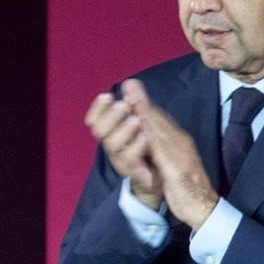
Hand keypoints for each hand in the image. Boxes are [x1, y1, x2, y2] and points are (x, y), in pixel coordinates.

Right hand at [85, 88, 162, 208]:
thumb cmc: (155, 150)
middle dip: (110, 116)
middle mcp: (114, 146)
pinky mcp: (134, 172)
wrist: (168, 180)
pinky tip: (145, 136)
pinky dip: (136, 145)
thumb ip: (137, 104)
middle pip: (99, 130)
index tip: (107, 96)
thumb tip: (130, 82)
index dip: (97, 109)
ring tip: (137, 120)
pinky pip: (129, 158)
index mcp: (114, 132)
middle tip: (124, 105)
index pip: (95, 119)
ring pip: (112, 145)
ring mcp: (122, 160)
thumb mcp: (147, 123)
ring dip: (123, 129)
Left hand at [123, 79, 217, 229]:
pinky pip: (162, 150)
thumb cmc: (187, 189)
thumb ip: (163, 150)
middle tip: (129, 84)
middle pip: (160, 121)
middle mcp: (181, 145)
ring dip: (145, 112)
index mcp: (179, 143)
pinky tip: (140, 126)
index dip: (146, 104)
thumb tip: (150, 137)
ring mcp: (181, 156)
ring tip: (131, 97)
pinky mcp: (178, 169)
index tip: (132, 89)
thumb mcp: (173, 165)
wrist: (203, 208)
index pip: (161, 121)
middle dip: (144, 101)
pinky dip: (151, 136)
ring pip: (160, 131)